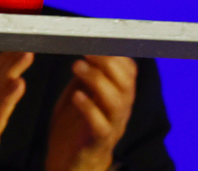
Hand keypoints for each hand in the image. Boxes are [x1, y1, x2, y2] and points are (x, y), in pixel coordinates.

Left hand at [45, 56, 137, 170]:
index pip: (128, 71)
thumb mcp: (78, 94)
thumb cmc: (74, 127)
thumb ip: (84, 76)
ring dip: (97, 81)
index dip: (115, 54)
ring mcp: (112, 127)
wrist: (69, 163)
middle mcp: (119, 111)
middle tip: (85, 51)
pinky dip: (90, 109)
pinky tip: (77, 96)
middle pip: (125, 84)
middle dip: (107, 63)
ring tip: (76, 66)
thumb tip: (84, 47)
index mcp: (116, 96)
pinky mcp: (98, 143)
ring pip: (116, 103)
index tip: (94, 39)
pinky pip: (101, 127)